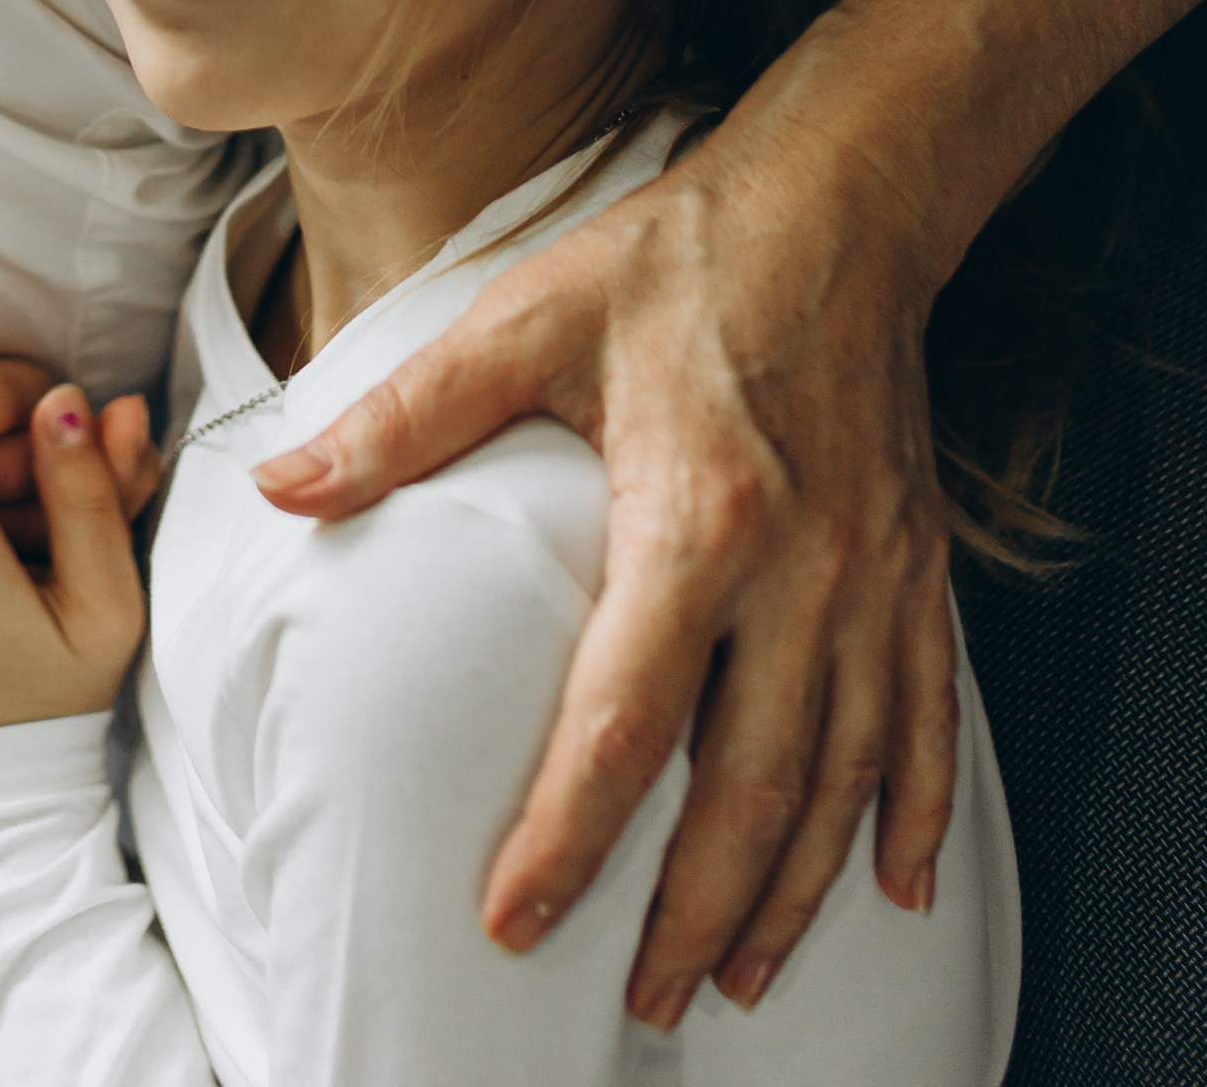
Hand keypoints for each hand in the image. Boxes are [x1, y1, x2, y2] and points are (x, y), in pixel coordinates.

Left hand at [254, 118, 953, 1031]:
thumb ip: (402, 416)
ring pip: (840, 780)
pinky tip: (890, 888)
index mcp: (696, 516)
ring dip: (791, 893)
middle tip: (642, 1000)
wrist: (832, 204)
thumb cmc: (670, 261)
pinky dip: (910, 812)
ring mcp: (873, 579)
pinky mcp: (917, 570)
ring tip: (737, 976)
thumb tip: (280, 482)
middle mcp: (802, 570)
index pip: (627, 720)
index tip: (513, 920)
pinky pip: (925, 719)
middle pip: (750, 788)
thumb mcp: (522, 319)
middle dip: (694, 914)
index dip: (568, 834)